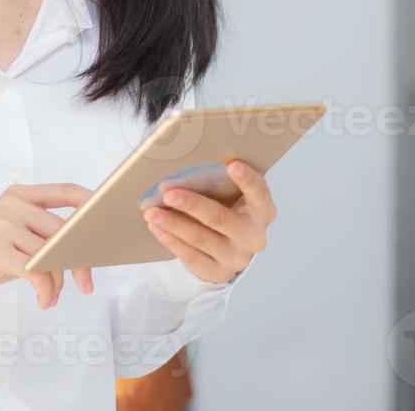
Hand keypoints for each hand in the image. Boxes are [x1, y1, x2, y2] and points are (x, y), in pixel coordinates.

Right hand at [0, 182, 94, 310]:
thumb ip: (47, 233)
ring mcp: (2, 226)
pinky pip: (36, 272)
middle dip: (79, 260)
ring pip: (50, 254)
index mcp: (20, 195)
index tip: (108, 218)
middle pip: (63, 230)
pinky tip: (44, 300)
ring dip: (57, 282)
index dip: (90, 201)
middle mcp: (11, 205)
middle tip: (86, 284)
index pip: (64, 190)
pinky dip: (46, 290)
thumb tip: (88, 245)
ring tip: (51, 296)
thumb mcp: (19, 235)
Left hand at [141, 159, 274, 283]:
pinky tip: (156, 228)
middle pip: (220, 217)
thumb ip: (221, 177)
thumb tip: (184, 143)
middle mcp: (253, 235)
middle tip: (168, 193)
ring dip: (173, 223)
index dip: (247, 179)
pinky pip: (190, 256)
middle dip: (192, 204)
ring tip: (152, 211)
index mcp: (262, 210)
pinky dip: (171, 240)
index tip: (232, 165)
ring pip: (200, 237)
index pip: (259, 193)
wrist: (230, 249)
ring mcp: (236, 256)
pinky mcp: (217, 272)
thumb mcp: (234, 195)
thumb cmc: (228, 209)